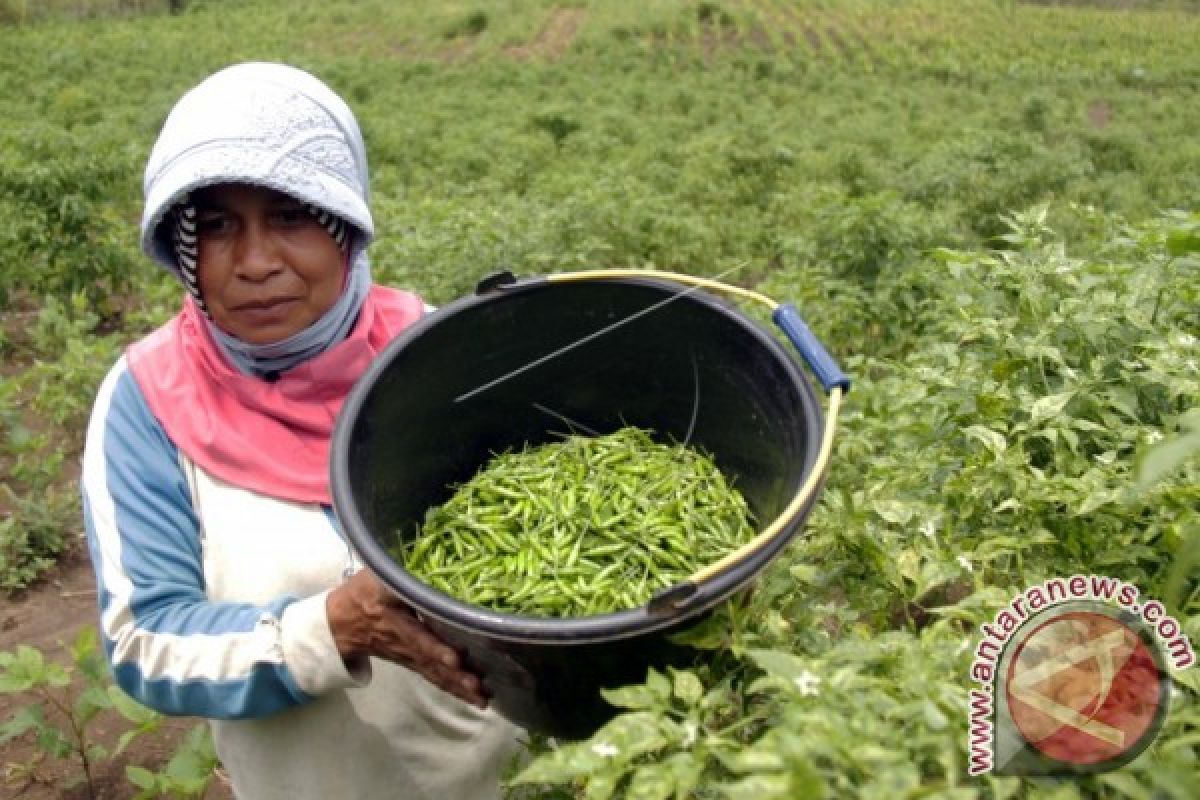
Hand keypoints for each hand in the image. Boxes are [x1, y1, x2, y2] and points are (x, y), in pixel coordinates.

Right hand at [326, 570, 487, 708]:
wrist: (340, 623)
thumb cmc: (362, 594)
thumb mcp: (376, 577)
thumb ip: (399, 573)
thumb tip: (428, 560)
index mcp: (393, 620)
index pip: (417, 637)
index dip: (435, 648)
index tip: (456, 658)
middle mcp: (403, 643)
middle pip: (431, 662)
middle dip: (455, 676)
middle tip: (479, 687)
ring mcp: (408, 656)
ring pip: (434, 674)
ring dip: (458, 687)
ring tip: (483, 699)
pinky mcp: (412, 662)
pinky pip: (433, 678)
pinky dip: (453, 689)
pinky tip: (475, 698)